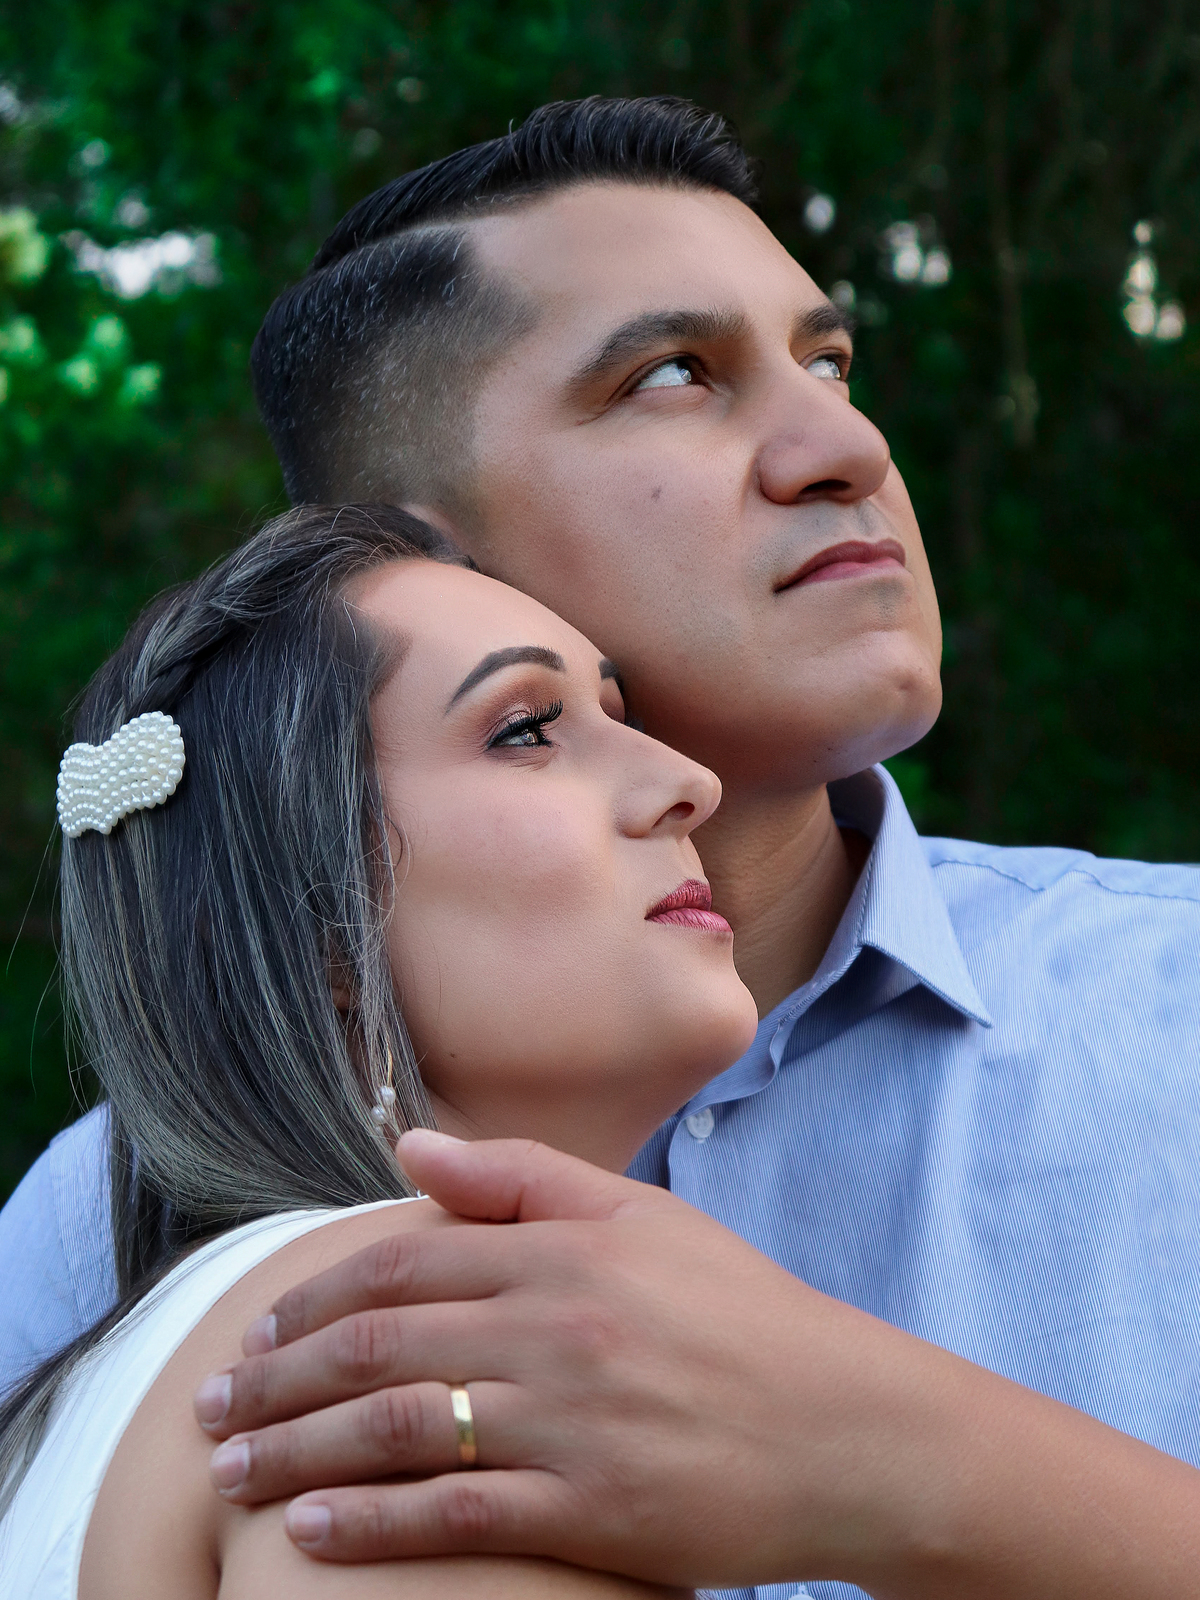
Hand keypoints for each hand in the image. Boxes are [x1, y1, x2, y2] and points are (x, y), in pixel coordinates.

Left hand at [195, 1132, 1199, 1597]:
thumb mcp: (645, 1217)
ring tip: (231, 1470)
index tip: (258, 1335)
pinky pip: (452, 1516)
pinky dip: (369, 1522)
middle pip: (378, 1349)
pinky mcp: (590, 1510)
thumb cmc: (743, 1313)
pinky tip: (310, 1527)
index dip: (312, 1301)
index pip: (401, 1265)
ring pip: (395, 1431)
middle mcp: (555, 1329)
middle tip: (212, 1408)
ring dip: (296, 1449)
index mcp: (564, 1251)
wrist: (846, 1427)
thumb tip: (410, 1148)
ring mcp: (570, 1422)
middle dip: (278, 1379)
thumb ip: (524, 1176)